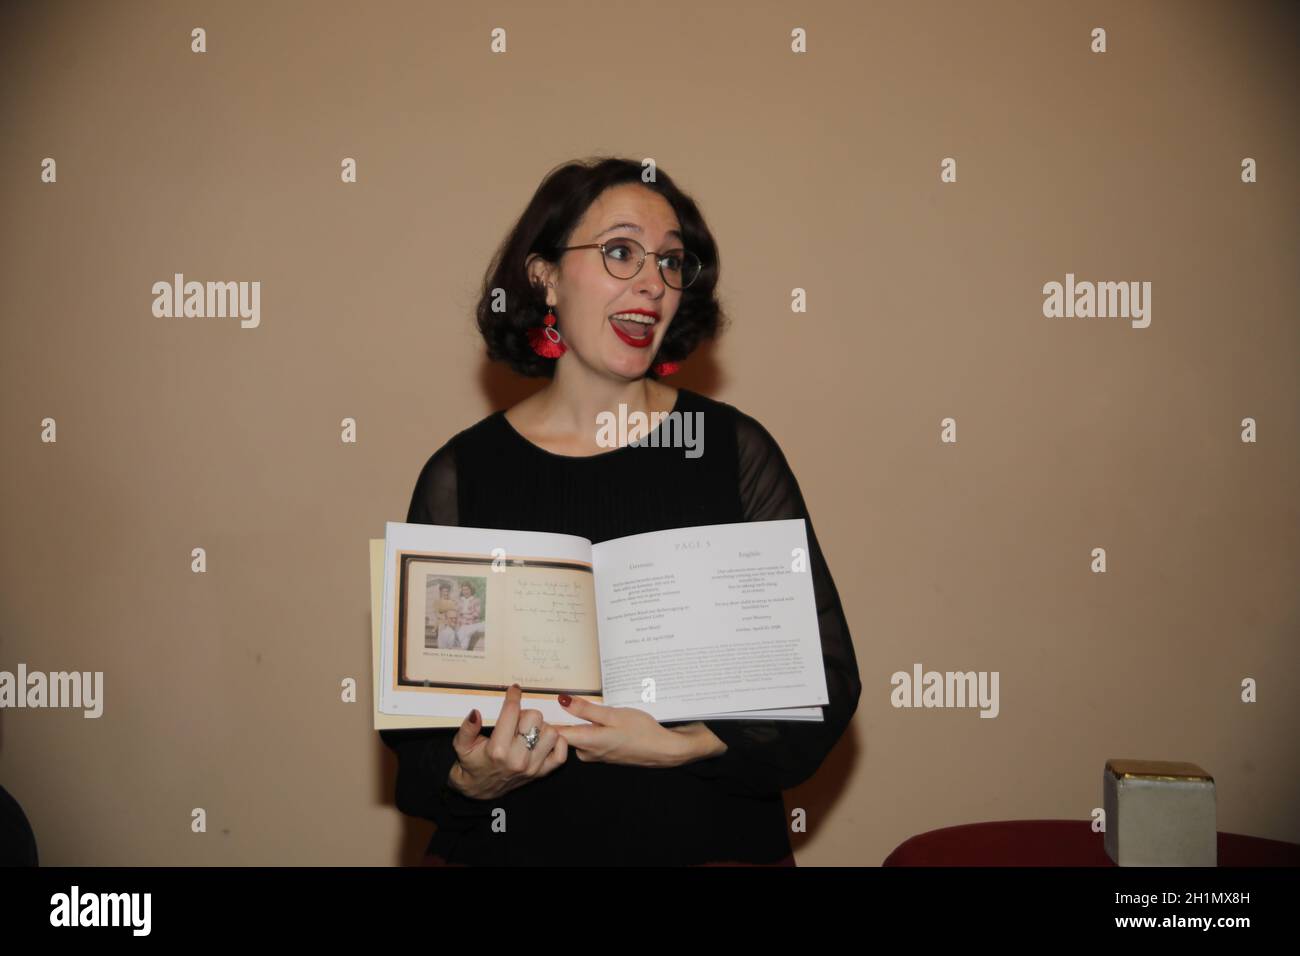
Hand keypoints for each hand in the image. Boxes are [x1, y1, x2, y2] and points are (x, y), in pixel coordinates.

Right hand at [448, 684, 567, 800]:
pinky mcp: (542, 773)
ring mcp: (532, 767)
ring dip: (541, 727)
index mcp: (497, 750)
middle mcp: (517, 758)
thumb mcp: (461, 745)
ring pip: (551, 732)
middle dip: (526, 713)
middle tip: (517, 719)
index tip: (514, 690)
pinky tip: (543, 740)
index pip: (511, 712)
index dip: (513, 696)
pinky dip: (557, 743)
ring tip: (529, 730)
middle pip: (535, 718)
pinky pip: (562, 753)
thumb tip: (476, 713)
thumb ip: (467, 729)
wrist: (479, 790)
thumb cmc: (472, 764)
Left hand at [553, 695, 717, 767]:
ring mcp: (595, 755)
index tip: (539, 705)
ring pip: (577, 735)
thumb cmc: (641, 731)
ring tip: (582, 703)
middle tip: (562, 695)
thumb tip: (562, 700)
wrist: (663, 750)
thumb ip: (586, 709)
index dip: (545, 720)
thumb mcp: (613, 714)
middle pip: (564, 734)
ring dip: (578, 720)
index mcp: (588, 742)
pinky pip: (588, 739)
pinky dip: (589, 727)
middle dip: (562, 716)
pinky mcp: (602, 754)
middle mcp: (587, 752)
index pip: (555, 734)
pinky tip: (599, 717)